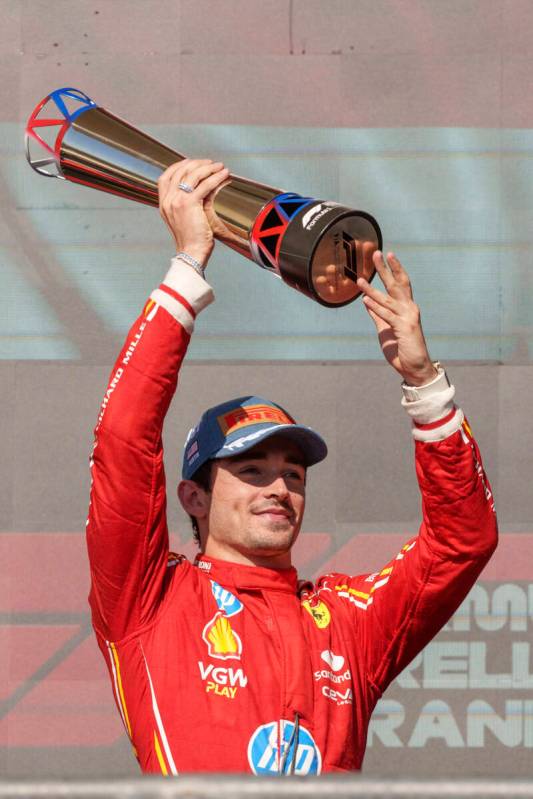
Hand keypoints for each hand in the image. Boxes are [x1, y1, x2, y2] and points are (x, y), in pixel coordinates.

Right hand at [158, 159, 229, 265]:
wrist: (191, 253)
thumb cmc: (191, 240)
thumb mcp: (181, 219)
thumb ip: (183, 205)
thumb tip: (199, 190)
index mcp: (163, 204)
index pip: (165, 177)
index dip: (179, 166)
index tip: (192, 163)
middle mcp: (167, 200)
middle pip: (179, 171)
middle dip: (196, 164)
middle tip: (210, 163)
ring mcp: (176, 201)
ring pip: (192, 175)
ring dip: (208, 168)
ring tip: (220, 167)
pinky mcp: (189, 204)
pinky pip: (204, 185)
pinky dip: (215, 177)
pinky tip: (224, 175)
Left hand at [356, 251, 436, 385]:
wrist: (414, 368)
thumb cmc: (401, 349)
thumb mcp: (385, 330)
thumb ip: (378, 315)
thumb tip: (366, 301)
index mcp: (406, 308)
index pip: (401, 284)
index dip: (394, 268)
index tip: (385, 255)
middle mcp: (409, 309)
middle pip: (397, 284)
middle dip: (385, 269)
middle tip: (376, 253)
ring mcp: (408, 318)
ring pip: (388, 300)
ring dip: (372, 290)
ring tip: (359, 281)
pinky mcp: (404, 329)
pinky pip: (387, 316)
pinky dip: (376, 308)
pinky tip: (365, 300)